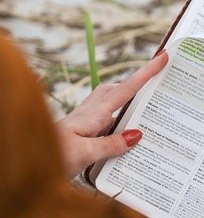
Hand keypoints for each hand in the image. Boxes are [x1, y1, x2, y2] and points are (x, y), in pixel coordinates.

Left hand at [57, 50, 167, 178]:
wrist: (27, 160)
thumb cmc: (51, 156)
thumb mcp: (85, 153)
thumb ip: (111, 144)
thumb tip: (137, 134)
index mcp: (94, 113)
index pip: (126, 89)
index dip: (146, 73)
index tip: (162, 57)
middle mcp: (91, 113)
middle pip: (119, 90)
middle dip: (138, 83)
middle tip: (159, 82)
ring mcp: (85, 121)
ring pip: (112, 103)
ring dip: (129, 101)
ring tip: (147, 110)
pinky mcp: (82, 132)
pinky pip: (107, 120)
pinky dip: (120, 121)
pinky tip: (125, 135)